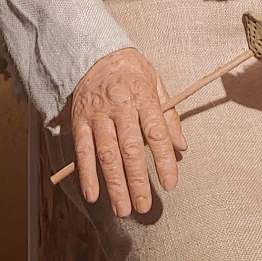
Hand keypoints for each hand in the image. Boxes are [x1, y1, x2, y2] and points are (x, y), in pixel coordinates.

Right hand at [69, 47, 185, 217]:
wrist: (96, 53)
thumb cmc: (132, 72)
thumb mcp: (157, 83)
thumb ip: (169, 115)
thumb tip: (181, 147)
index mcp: (143, 95)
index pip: (156, 133)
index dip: (164, 161)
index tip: (170, 184)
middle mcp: (120, 105)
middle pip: (130, 149)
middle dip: (138, 181)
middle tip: (144, 206)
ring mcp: (97, 114)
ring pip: (106, 153)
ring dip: (114, 184)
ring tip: (123, 209)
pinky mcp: (80, 120)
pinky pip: (82, 150)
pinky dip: (86, 174)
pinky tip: (93, 194)